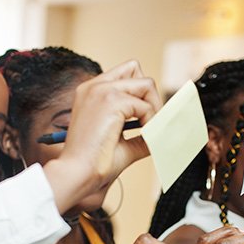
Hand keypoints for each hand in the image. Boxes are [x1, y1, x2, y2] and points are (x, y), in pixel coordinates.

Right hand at [61, 60, 159, 188]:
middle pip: (137, 70)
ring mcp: (102, 90)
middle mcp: (94, 86)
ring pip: (146, 84)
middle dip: (150, 96)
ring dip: (154, 109)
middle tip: (151, 122)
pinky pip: (146, 106)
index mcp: (91, 92)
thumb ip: (141, 130)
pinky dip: (151, 123)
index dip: (141, 92)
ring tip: (148, 131)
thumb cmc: (95, 162)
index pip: (125, 73)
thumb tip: (164, 128)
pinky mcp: (111, 100)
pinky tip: (143, 137)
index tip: (147, 116)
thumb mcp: (122, 141)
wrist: (78, 174)